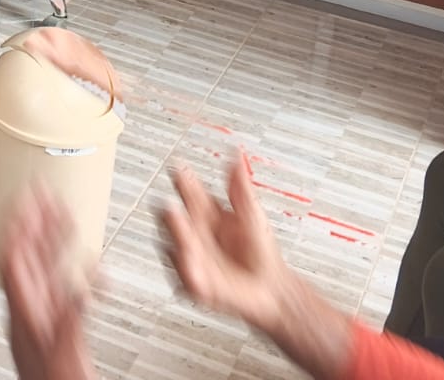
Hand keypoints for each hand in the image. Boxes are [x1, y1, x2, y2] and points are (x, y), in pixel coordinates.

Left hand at [0, 188, 99, 379]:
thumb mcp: (63, 351)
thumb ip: (71, 318)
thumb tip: (82, 287)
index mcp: (24, 311)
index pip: (11, 255)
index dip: (16, 222)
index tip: (23, 195)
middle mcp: (30, 309)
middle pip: (27, 254)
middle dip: (35, 220)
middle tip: (44, 192)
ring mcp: (43, 316)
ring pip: (43, 266)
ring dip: (52, 238)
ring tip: (64, 212)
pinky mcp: (58, 324)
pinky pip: (62, 286)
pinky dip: (75, 269)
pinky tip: (90, 262)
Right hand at [162, 156, 355, 379]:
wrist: (273, 289)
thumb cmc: (262, 253)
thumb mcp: (253, 214)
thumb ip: (240, 188)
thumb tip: (236, 155)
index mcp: (207, 213)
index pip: (189, 193)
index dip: (183, 181)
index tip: (179, 169)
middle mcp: (195, 233)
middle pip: (173, 217)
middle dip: (170, 212)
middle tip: (173, 203)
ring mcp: (192, 257)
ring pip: (173, 243)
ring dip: (175, 236)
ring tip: (179, 224)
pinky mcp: (195, 282)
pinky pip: (184, 275)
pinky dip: (185, 267)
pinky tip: (190, 259)